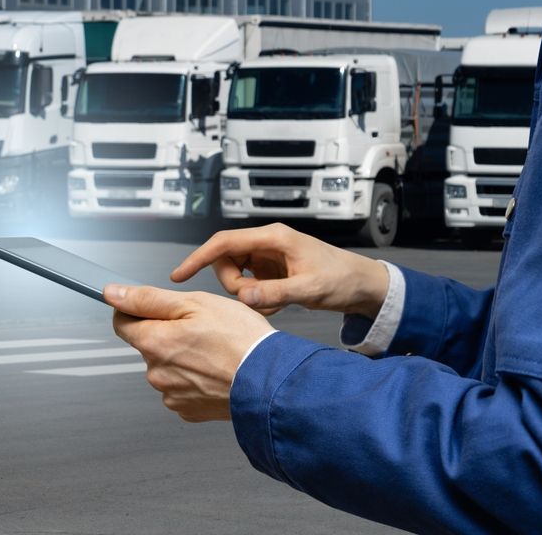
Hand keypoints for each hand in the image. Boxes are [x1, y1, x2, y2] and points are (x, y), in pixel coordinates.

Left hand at [105, 284, 273, 422]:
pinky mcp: (188, 409)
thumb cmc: (241, 341)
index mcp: (154, 343)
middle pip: (148, 344)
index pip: (121, 322)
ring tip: (214, 351)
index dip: (136, 309)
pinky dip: (194, 378)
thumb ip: (148, 298)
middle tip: (200, 328)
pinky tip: (215, 370)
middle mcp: (156, 372)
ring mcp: (171, 394)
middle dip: (167, 333)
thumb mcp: (195, 303)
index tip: (154, 307)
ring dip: (182, 357)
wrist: (272, 382)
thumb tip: (113, 294)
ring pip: (166, 366)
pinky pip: (182, 387)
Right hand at [171, 223, 388, 318]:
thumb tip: (243, 296)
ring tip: (274, 303)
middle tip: (256, 300)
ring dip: (246, 294)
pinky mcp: (271, 270)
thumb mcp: (310, 289)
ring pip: (235, 275)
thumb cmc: (342, 279)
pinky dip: (256, 298)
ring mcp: (268, 257)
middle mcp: (267, 243)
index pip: (224, 243)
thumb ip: (275, 293)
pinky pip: (249, 285)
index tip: (179, 275)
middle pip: (226, 261)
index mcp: (273, 238)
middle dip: (233, 285)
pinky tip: (278, 304)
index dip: (198, 258)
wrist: (362, 285)